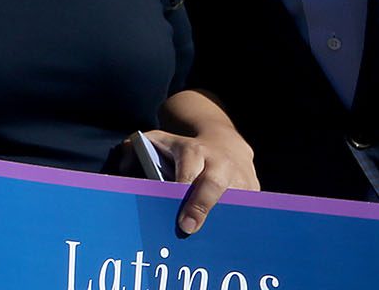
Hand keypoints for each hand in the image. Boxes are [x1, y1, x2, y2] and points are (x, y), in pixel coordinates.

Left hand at [137, 127, 258, 235]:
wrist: (227, 143)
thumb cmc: (185, 149)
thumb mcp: (160, 140)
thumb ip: (137, 150)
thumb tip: (123, 171)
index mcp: (194, 152)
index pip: (187, 173)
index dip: (182, 193)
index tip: (178, 215)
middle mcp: (219, 163)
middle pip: (212, 186)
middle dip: (201, 207)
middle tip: (189, 228)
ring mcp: (241, 176)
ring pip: (234, 201)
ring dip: (222, 219)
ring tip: (210, 239)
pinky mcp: (255, 190)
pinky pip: (248, 211)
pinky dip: (237, 224)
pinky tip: (226, 237)